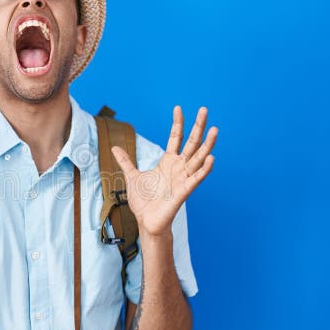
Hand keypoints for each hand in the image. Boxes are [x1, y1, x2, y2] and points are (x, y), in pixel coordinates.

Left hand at [111, 106, 217, 236]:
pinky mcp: (184, 191)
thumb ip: (126, 161)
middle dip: (198, 126)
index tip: (178, 108)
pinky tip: (211, 157)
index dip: (178, 123)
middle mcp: (178, 168)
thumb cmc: (143, 202)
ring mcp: (183, 178)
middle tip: (204, 109)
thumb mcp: (132, 176)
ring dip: (207, 144)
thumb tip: (115, 147)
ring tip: (214, 129)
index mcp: (168, 162)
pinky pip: (197, 178)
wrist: (146, 221)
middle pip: (192, 143)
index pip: (175, 138)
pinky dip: (204, 169)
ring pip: (198, 158)